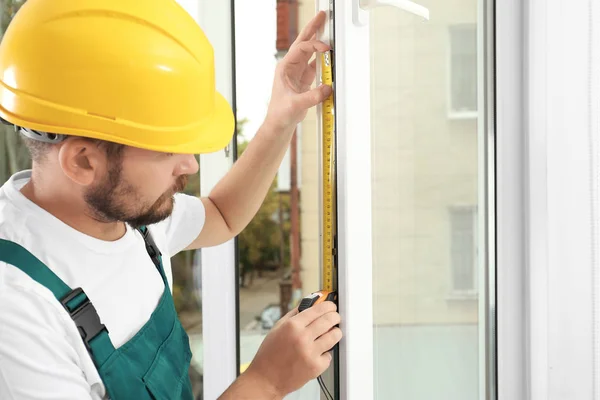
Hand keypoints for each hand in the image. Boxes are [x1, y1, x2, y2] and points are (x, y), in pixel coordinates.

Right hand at [242, 301, 341, 397]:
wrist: (266, 379)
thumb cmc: (269, 354)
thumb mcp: (277, 328)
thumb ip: (294, 314)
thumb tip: (310, 304)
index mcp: (292, 326)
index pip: (318, 309)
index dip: (328, 306)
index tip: (331, 306)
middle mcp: (302, 338)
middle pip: (329, 320)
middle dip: (335, 316)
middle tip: (335, 318)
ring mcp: (310, 353)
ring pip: (334, 336)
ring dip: (335, 332)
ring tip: (332, 333)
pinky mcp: (316, 367)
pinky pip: (329, 354)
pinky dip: (326, 352)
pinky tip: (318, 352)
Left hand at [265, 11, 332, 133]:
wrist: (279, 123)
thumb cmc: (280, 113)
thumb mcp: (296, 104)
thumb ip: (312, 96)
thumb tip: (327, 88)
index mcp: (285, 68)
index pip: (301, 49)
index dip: (314, 45)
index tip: (326, 48)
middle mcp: (291, 67)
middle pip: (303, 42)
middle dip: (312, 28)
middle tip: (321, 16)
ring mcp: (297, 72)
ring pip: (309, 52)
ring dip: (318, 41)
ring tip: (326, 29)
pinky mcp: (304, 79)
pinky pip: (315, 64)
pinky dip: (322, 59)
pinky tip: (328, 54)